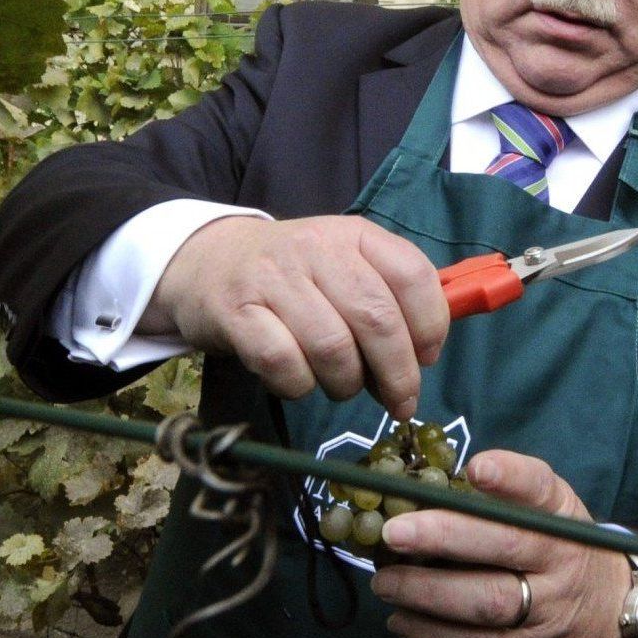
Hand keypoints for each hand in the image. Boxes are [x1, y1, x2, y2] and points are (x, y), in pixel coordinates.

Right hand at [140, 215, 447, 419]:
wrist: (207, 262)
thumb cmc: (295, 276)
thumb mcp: (346, 266)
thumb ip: (390, 297)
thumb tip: (427, 353)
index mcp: (355, 235)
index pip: (412, 275)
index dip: (430, 324)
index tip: (427, 358)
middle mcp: (317, 249)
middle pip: (377, 319)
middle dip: (397, 373)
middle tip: (400, 401)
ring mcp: (274, 278)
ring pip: (332, 347)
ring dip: (346, 384)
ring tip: (342, 387)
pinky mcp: (236, 312)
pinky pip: (283, 363)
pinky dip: (299, 386)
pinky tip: (299, 382)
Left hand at [370, 449, 629, 637]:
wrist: (610, 614)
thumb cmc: (560, 549)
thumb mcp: (550, 511)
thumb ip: (503, 496)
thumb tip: (425, 486)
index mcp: (562, 514)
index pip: (541, 489)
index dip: (510, 476)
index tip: (475, 469)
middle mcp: (561, 558)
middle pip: (507, 545)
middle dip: (446, 536)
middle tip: (394, 532)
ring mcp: (548, 608)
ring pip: (487, 601)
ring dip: (428, 592)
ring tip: (385, 582)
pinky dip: (433, 636)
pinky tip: (400, 621)